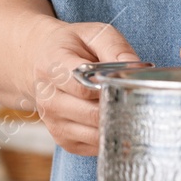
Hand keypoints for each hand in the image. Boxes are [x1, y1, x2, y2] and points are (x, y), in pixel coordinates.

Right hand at [0, 0, 142, 157]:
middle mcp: (48, 98)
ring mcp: (53, 122)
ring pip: (95, 134)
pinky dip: (111, 135)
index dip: (109, 87)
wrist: (41, 61)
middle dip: (119, 107)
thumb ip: (115, 48)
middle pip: (91, 114)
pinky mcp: (63, 140)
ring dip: (118, 123)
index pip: (82, 87)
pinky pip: (94, 146)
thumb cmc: (74, 46)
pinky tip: (117, 120)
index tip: (127, 82)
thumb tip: (136, 69)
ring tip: (131, 108)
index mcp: (53, 66)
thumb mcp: (94, 34)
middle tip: (139, 97)